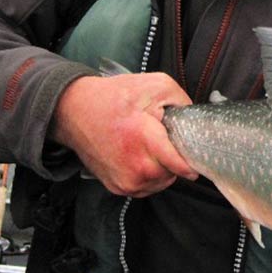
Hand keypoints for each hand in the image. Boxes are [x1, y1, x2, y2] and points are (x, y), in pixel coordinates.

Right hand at [50, 73, 196, 196]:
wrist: (75, 110)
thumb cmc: (114, 97)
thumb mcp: (156, 85)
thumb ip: (181, 101)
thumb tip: (194, 121)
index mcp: (143, 139)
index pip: (178, 164)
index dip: (191, 161)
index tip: (196, 160)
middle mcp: (134, 165)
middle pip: (173, 173)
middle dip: (174, 158)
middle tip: (163, 140)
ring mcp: (125, 180)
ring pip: (161, 182)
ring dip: (163, 168)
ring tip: (150, 147)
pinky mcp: (118, 188)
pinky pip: (147, 186)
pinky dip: (149, 175)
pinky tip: (140, 156)